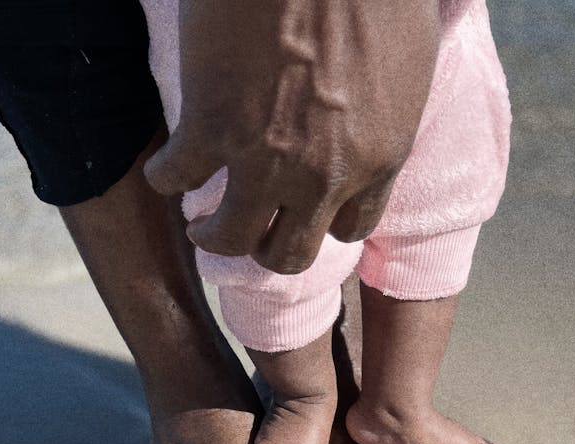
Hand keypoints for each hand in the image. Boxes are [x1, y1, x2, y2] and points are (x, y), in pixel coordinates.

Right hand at [145, 0, 439, 273]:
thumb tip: (373, 121)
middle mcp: (324, 175)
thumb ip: (389, 110)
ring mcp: (265, 160)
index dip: (323, 223)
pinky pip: (177, 181)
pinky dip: (166, 178)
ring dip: (211, 236)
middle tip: (247, 231)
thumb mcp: (409, 59)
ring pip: (230, 240)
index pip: (352, 229)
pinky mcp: (212, 130)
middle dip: (266, 247)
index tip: (304, 209)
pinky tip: (165, 169)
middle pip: (289, 253)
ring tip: (199, 224)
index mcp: (379, 157)